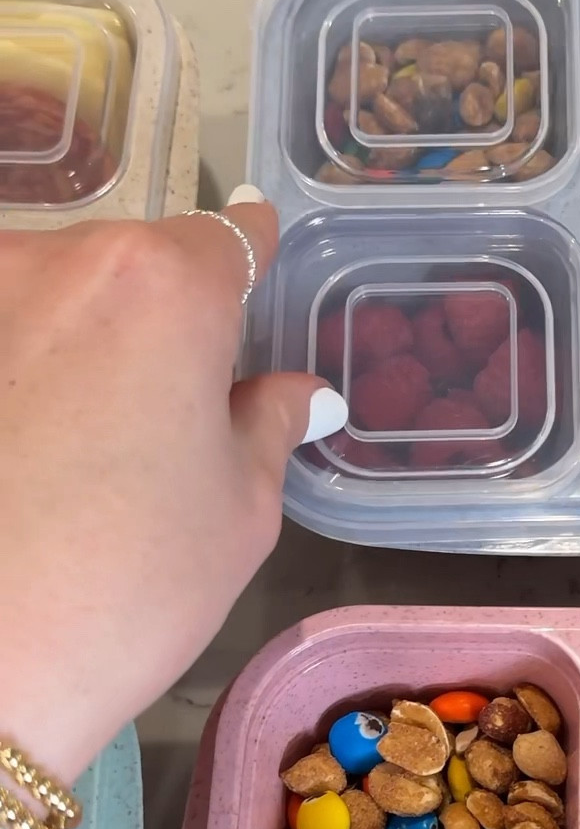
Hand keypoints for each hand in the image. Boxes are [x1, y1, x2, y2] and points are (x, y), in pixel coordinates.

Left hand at [0, 197, 346, 785]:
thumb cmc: (128, 590)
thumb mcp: (238, 513)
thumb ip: (267, 424)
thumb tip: (301, 394)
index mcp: (165, 288)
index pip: (224, 238)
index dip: (246, 253)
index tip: (253, 256)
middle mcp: (60, 264)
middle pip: (130, 264)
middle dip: (153, 318)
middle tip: (163, 412)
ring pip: (49, 295)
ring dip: (71, 342)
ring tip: (74, 445)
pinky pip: (3, 341)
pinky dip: (16, 374)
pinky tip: (24, 446)